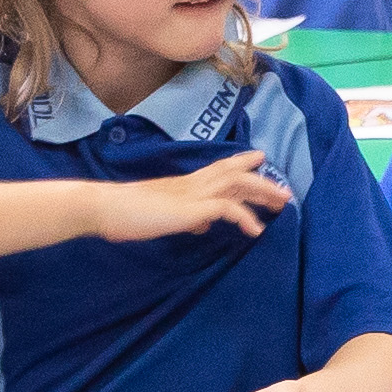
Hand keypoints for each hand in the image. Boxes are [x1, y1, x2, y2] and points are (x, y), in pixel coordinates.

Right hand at [93, 153, 293, 241]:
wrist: (106, 208)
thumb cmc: (126, 213)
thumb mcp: (163, 215)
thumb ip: (185, 217)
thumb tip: (201, 224)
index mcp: (185, 183)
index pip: (220, 168)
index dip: (241, 164)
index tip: (260, 160)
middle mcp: (193, 183)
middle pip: (235, 174)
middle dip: (262, 181)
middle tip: (285, 191)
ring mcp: (193, 193)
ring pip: (237, 184)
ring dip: (262, 192)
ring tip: (282, 204)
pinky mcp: (190, 208)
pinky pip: (227, 208)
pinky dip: (245, 217)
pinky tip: (256, 231)